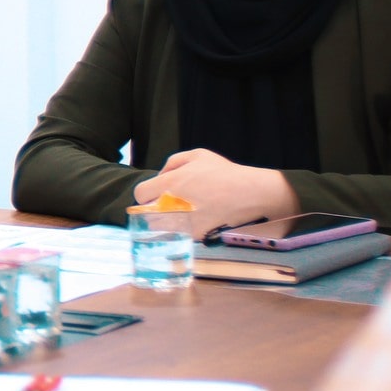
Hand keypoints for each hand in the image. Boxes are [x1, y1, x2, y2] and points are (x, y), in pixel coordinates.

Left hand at [132, 149, 297, 230]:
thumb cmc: (224, 172)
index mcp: (170, 183)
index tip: (156, 193)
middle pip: (147, 214)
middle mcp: (172, 204)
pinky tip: (198, 219)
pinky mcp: (194, 235)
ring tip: (184, 212)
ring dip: (167, 221)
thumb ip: (172, 163)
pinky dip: (184, 229)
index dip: (147, 193)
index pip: (140, 194)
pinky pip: (180, 234)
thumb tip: (160, 176)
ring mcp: (183, 222)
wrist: (250, 194)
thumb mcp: (197, 155)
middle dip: (154, 209)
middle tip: (170, 204)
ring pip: (161, 227)